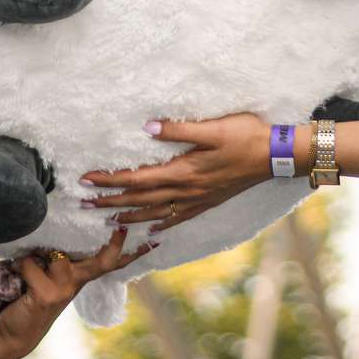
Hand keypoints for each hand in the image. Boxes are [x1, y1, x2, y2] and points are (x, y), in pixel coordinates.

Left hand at [0, 229, 153, 358]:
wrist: (14, 333)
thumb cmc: (28, 296)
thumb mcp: (46, 276)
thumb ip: (53, 259)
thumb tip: (48, 227)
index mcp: (79, 277)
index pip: (108, 262)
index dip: (126, 250)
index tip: (147, 238)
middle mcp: (76, 283)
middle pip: (103, 262)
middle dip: (115, 245)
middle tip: (123, 227)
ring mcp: (64, 290)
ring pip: (54, 255)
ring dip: (34, 255)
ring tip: (24, 267)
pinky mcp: (47, 295)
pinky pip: (29, 265)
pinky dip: (18, 266)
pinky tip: (15, 280)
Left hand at [79, 113, 272, 231]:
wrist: (275, 156)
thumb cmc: (245, 136)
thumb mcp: (213, 127)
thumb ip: (179, 130)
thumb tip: (147, 128)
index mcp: (183, 171)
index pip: (136, 178)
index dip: (109, 180)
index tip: (86, 180)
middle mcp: (186, 190)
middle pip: (140, 199)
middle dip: (109, 202)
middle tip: (83, 205)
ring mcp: (197, 199)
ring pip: (155, 212)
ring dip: (128, 217)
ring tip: (107, 222)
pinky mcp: (208, 202)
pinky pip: (178, 218)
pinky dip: (161, 225)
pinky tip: (151, 231)